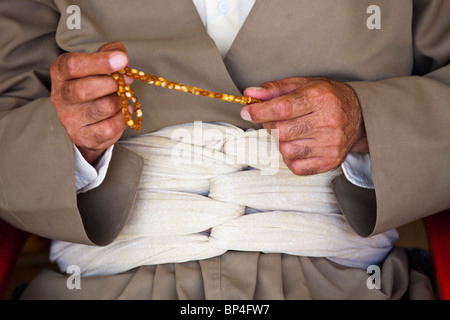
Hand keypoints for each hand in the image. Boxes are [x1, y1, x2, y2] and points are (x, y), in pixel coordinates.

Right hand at [50, 41, 130, 164]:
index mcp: (60, 73)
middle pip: (85, 89)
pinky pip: (110, 127)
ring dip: (120, 101)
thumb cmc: (95, 85)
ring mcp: (70, 119)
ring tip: (122, 97)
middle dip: (112, 84)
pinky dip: (123, 117)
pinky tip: (124, 111)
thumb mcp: (99, 64)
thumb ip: (111, 52)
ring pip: (103, 108)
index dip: (100, 62)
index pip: (73, 65)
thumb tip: (121, 56)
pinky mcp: (84, 136)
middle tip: (127, 81)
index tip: (122, 60)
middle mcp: (60, 97)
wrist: (87, 120)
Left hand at [241, 77, 367, 175]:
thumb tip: (250, 94)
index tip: (247, 112)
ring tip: (290, 132)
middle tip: (275, 120)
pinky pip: (296, 166)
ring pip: (286, 150)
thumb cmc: (327, 98)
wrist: (359, 117)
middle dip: (270, 125)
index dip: (259, 112)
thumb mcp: (303, 85)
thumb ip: (274, 89)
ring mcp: (330, 144)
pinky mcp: (330, 161)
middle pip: (281, 131)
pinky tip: (298, 145)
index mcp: (320, 98)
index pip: (282, 109)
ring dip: (280, 142)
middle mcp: (328, 121)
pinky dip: (290, 157)